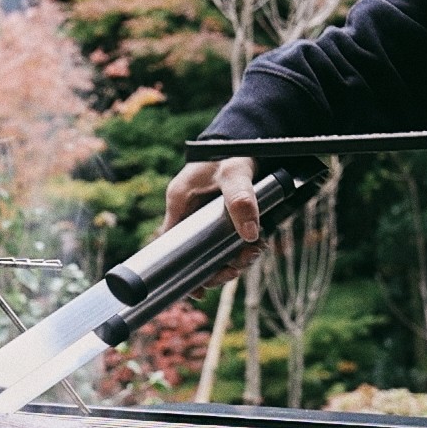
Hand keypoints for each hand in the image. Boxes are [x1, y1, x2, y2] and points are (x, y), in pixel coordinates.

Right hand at [163, 156, 262, 287]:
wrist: (249, 135)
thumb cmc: (232, 151)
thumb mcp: (235, 173)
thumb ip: (241, 199)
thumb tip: (250, 233)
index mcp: (180, 202)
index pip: (170, 245)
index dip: (181, 272)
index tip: (198, 291)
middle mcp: (190, 212)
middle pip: (194, 254)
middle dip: (216, 268)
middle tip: (235, 269)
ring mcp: (206, 216)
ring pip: (213, 250)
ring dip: (232, 259)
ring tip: (251, 256)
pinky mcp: (223, 216)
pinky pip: (228, 240)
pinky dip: (241, 248)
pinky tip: (256, 247)